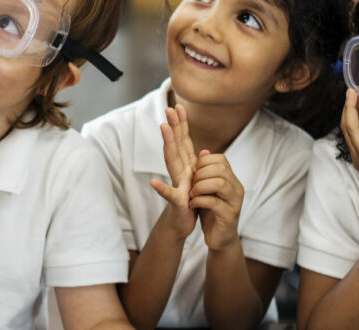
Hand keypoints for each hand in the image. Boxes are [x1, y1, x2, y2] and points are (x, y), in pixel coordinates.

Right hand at [150, 105, 197, 239]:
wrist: (180, 224)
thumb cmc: (189, 202)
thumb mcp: (197, 181)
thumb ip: (197, 165)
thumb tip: (205, 150)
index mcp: (186, 167)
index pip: (184, 141)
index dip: (182, 124)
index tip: (179, 106)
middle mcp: (179, 172)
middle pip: (175, 146)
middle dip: (173, 127)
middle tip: (169, 109)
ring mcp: (177, 184)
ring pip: (172, 162)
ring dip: (168, 145)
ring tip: (164, 129)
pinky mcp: (177, 201)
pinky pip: (169, 194)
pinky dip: (161, 188)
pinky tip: (153, 182)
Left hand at [190, 150, 243, 250]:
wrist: (218, 237)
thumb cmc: (211, 211)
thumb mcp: (205, 189)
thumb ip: (204, 172)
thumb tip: (203, 151)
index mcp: (231, 179)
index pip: (221, 159)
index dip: (203, 162)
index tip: (193, 172)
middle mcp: (236, 188)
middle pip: (221, 169)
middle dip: (200, 174)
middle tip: (191, 184)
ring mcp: (235, 202)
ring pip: (219, 184)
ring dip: (200, 187)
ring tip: (191, 194)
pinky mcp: (229, 216)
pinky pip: (215, 203)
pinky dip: (200, 201)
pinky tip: (192, 204)